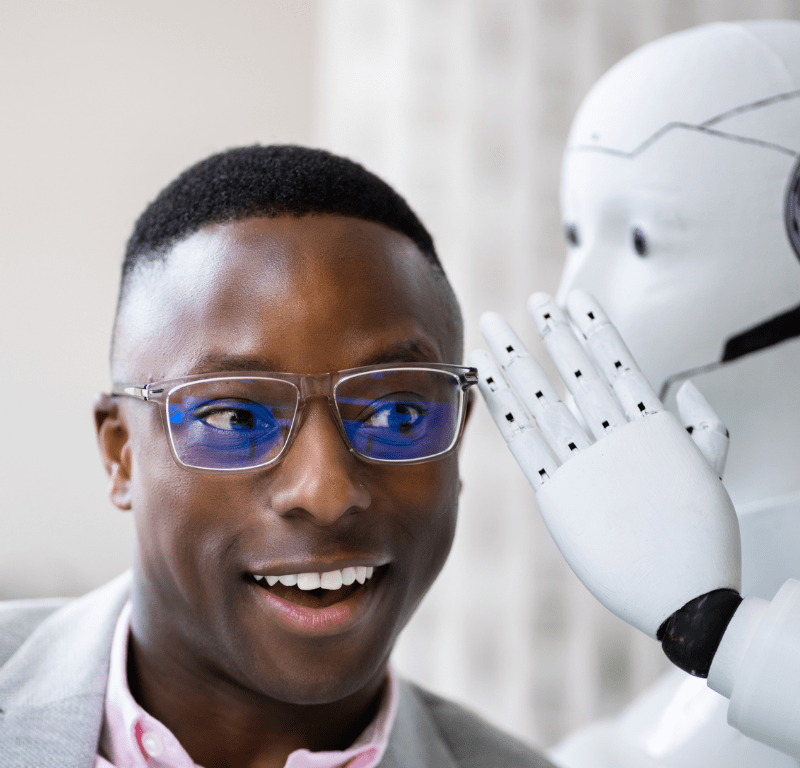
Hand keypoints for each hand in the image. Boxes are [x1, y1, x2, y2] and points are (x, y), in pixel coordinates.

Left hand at [469, 290, 740, 638]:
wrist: (685, 598)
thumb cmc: (700, 542)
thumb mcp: (711, 477)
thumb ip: (702, 430)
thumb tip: (682, 391)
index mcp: (654, 429)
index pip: (617, 366)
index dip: (593, 330)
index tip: (574, 299)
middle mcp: (618, 439)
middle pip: (576, 374)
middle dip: (552, 333)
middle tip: (531, 298)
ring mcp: (586, 465)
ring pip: (543, 400)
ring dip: (515, 360)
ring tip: (494, 326)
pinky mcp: (559, 496)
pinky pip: (524, 442)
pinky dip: (502, 407)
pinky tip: (485, 379)